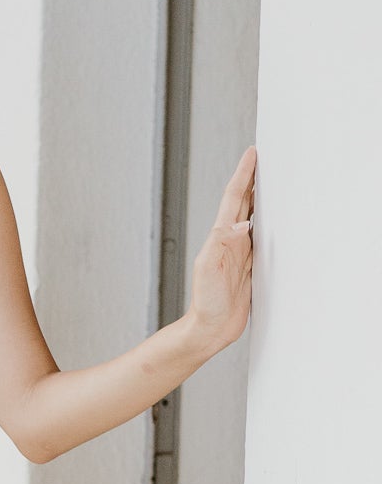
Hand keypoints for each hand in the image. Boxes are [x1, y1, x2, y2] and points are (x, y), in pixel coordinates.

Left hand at [185, 146, 256, 356]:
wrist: (209, 329)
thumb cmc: (205, 302)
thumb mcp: (208, 270)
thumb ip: (221, 245)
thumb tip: (242, 224)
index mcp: (221, 237)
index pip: (235, 198)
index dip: (243, 175)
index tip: (252, 154)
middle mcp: (232, 242)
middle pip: (246, 203)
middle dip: (254, 180)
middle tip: (266, 160)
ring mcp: (242, 254)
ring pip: (256, 219)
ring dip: (264, 201)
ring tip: (274, 184)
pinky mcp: (251, 268)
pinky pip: (265, 242)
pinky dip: (271, 228)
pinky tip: (278, 224)